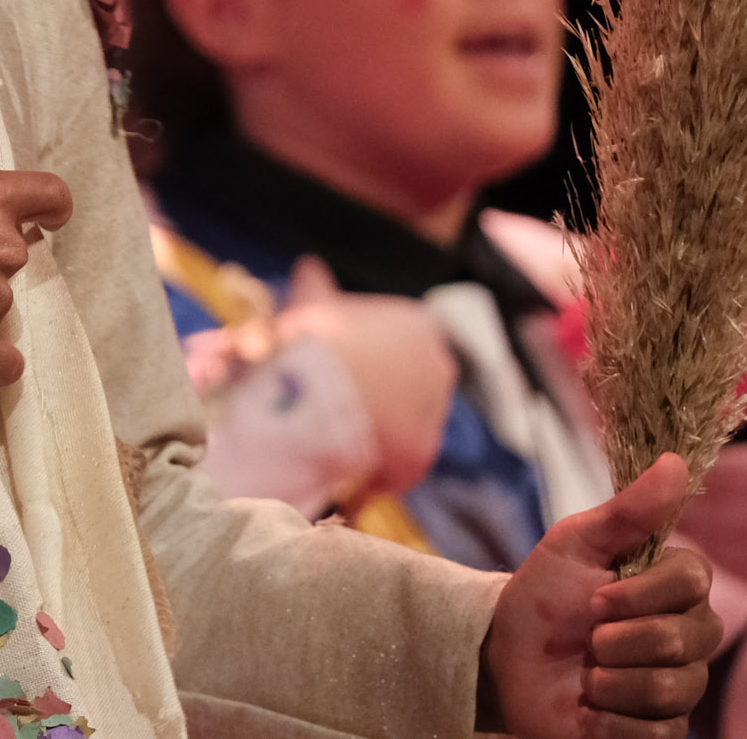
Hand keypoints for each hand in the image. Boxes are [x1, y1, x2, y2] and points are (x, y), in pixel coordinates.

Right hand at [276, 254, 455, 493]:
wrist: (321, 385)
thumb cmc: (318, 337)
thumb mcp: (313, 302)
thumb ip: (314, 285)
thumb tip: (308, 265)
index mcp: (418, 323)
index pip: (396, 344)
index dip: (365, 358)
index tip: (336, 370)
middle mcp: (438, 364)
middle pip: (405, 386)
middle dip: (375, 398)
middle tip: (332, 409)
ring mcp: (434, 411)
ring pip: (402, 427)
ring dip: (374, 437)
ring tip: (334, 445)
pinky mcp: (418, 454)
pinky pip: (393, 468)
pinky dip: (370, 475)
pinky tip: (343, 481)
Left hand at [480, 454, 722, 738]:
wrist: (507, 660)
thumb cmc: (545, 597)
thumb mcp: (575, 545)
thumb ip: (629, 511)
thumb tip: (675, 462)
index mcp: (675, 585)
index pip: (695, 580)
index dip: (639, 592)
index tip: (595, 596)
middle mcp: (689, 635)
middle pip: (684, 640)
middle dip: (616, 639)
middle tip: (587, 638)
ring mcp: (680, 686)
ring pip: (669, 689)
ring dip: (608, 681)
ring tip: (586, 675)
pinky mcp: (662, 732)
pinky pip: (656, 732)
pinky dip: (609, 721)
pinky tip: (592, 711)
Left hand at [678, 328, 746, 606]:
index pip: (723, 468)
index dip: (684, 458)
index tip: (655, 442)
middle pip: (710, 505)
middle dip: (674, 490)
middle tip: (643, 471)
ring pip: (713, 538)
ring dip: (684, 521)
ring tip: (659, 499)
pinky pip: (729, 566)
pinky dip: (706, 547)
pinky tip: (692, 530)